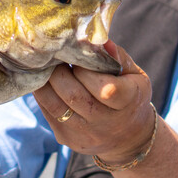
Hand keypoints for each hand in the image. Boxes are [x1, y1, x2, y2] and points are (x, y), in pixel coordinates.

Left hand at [32, 41, 156, 164]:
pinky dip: (43, 94)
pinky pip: (46, 112)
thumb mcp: (134, 75)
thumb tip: (97, 39)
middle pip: (74, 94)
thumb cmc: (130, 96)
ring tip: (47, 67)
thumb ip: (117, 57)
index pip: (107, 89)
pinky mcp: (66, 138)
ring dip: (46, 82)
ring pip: (54, 104)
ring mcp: (84, 134)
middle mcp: (105, 123)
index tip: (80, 58)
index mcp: (128, 103)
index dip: (88, 71)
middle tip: (56, 57)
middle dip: (60, 71)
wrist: (127, 137)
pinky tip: (45, 82)